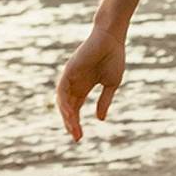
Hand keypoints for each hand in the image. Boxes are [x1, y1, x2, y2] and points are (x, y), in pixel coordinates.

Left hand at [54, 24, 126, 140]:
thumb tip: (100, 118)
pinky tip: (69, 114)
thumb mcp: (111, 84)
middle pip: (68, 108)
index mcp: (84, 86)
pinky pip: (62, 90)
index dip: (76, 123)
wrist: (112, 38)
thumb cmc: (114, 57)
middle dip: (71, 123)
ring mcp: (70, 77)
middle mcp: (75, 83)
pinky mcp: (68, 71)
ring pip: (62, 101)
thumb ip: (104, 100)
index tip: (79, 137)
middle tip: (76, 137)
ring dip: (66, 116)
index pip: (76, 108)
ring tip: (73, 128)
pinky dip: (64, 103)